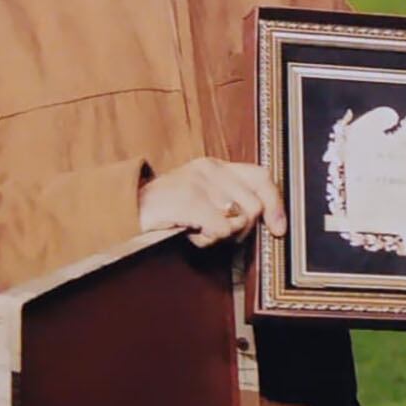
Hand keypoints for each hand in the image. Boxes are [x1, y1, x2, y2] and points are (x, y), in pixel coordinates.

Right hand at [138, 157, 286, 248]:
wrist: (125, 210)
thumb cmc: (166, 211)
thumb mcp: (202, 199)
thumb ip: (230, 201)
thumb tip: (267, 220)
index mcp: (216, 166)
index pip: (261, 177)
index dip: (276, 204)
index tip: (279, 230)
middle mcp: (210, 168)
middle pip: (254, 205)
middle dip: (241, 230)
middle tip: (216, 234)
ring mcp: (199, 182)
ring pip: (240, 219)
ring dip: (221, 236)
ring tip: (198, 231)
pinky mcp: (189, 198)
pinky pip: (221, 229)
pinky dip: (207, 240)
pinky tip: (189, 233)